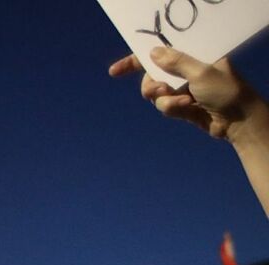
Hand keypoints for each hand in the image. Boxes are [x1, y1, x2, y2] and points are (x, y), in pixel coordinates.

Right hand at [110, 49, 263, 141]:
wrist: (240, 122)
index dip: (136, 60)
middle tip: (160, 90)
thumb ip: (176, 62)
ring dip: (165, 100)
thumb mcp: (201, 73)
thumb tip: (152, 53)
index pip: (161, 52)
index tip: (115, 71)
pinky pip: (165, 106)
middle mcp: (186, 70)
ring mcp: (183, 88)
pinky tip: (188, 110)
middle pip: (152, 75)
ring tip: (182, 103)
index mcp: (194, 55)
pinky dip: (172, 108)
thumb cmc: (226, 92)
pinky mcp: (182, 106)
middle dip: (152, 85)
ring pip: (156, 94)